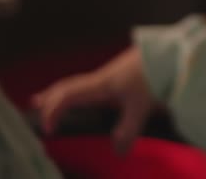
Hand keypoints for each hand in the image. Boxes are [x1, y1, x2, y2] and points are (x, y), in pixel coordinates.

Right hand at [32, 46, 154, 152]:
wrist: (171, 54)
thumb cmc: (155, 76)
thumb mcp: (141, 107)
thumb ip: (128, 130)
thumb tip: (118, 152)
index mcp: (100, 85)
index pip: (67, 96)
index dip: (53, 111)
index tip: (49, 129)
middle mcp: (101, 78)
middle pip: (67, 86)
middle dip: (50, 97)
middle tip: (34, 106)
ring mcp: (110, 74)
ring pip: (78, 82)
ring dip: (63, 91)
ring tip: (51, 98)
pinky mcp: (120, 73)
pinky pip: (90, 82)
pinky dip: (79, 89)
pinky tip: (89, 95)